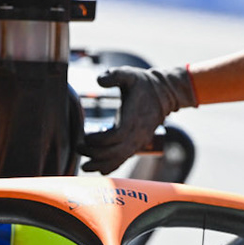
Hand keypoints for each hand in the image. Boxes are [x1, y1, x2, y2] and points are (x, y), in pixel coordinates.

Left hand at [79, 65, 195, 173]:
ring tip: (85, 166)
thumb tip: (99, 80)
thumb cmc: (143, 84)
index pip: (116, 136)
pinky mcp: (138, 144)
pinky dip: (112, 166)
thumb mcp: (130, 74)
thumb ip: (114, 75)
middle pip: (115, 151)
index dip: (100, 140)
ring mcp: (139, 141)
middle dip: (95, 154)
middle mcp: (137, 133)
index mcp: (133, 118)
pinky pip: (125, 159)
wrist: (165, 94)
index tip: (86, 136)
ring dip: (101, 164)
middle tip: (79, 148)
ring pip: (119, 159)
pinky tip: (99, 169)